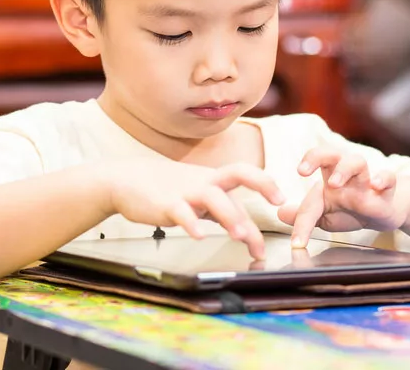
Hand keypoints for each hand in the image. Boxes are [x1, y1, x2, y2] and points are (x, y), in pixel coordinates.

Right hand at [102, 160, 285, 258]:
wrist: (126, 180)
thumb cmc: (166, 188)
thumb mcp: (197, 194)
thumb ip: (221, 210)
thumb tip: (247, 229)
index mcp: (214, 179)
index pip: (246, 178)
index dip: (266, 186)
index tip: (282, 200)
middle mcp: (204, 182)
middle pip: (238, 174)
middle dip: (261, 184)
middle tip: (278, 201)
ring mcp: (186, 192)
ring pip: (213, 197)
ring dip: (230, 216)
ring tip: (241, 235)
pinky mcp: (166, 205)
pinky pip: (181, 213)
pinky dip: (191, 224)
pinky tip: (200, 235)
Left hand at [276, 146, 408, 246]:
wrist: (384, 212)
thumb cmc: (351, 210)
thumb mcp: (326, 215)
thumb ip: (305, 215)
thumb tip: (280, 213)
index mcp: (327, 180)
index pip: (311, 195)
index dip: (301, 220)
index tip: (297, 242)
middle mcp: (344, 175)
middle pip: (330, 152)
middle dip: (315, 157)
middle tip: (302, 171)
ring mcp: (365, 180)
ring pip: (356, 161)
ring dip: (344, 169)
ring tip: (335, 183)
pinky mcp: (386, 189)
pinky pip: (388, 176)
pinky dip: (382, 178)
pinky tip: (375, 185)